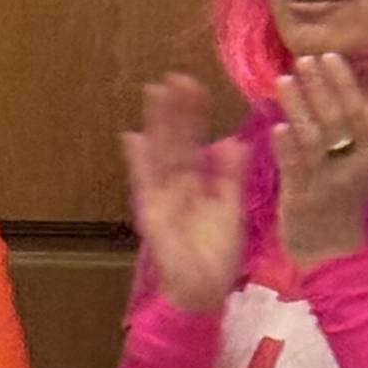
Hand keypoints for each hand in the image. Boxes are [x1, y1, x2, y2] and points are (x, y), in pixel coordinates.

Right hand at [123, 75, 248, 317]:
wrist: (203, 290)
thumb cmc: (217, 255)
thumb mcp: (230, 208)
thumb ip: (230, 175)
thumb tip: (234, 140)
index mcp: (197, 182)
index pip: (194, 140)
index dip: (193, 114)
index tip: (194, 85)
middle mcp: (177, 183)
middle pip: (175, 140)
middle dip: (174, 110)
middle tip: (175, 76)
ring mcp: (162, 195)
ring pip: (159, 152)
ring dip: (156, 124)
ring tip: (154, 92)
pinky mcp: (152, 212)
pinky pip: (145, 183)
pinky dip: (139, 162)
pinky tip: (133, 137)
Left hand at [274, 54, 367, 269]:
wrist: (332, 257)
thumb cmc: (344, 208)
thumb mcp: (363, 169)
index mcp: (364, 159)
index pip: (358, 115)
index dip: (345, 85)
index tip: (330, 56)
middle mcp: (348, 168)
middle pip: (336, 123)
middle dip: (321, 88)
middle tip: (304, 59)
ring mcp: (324, 183)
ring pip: (313, 141)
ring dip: (298, 109)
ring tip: (283, 81)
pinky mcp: (300, 200)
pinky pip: (295, 170)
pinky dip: (286, 148)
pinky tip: (275, 127)